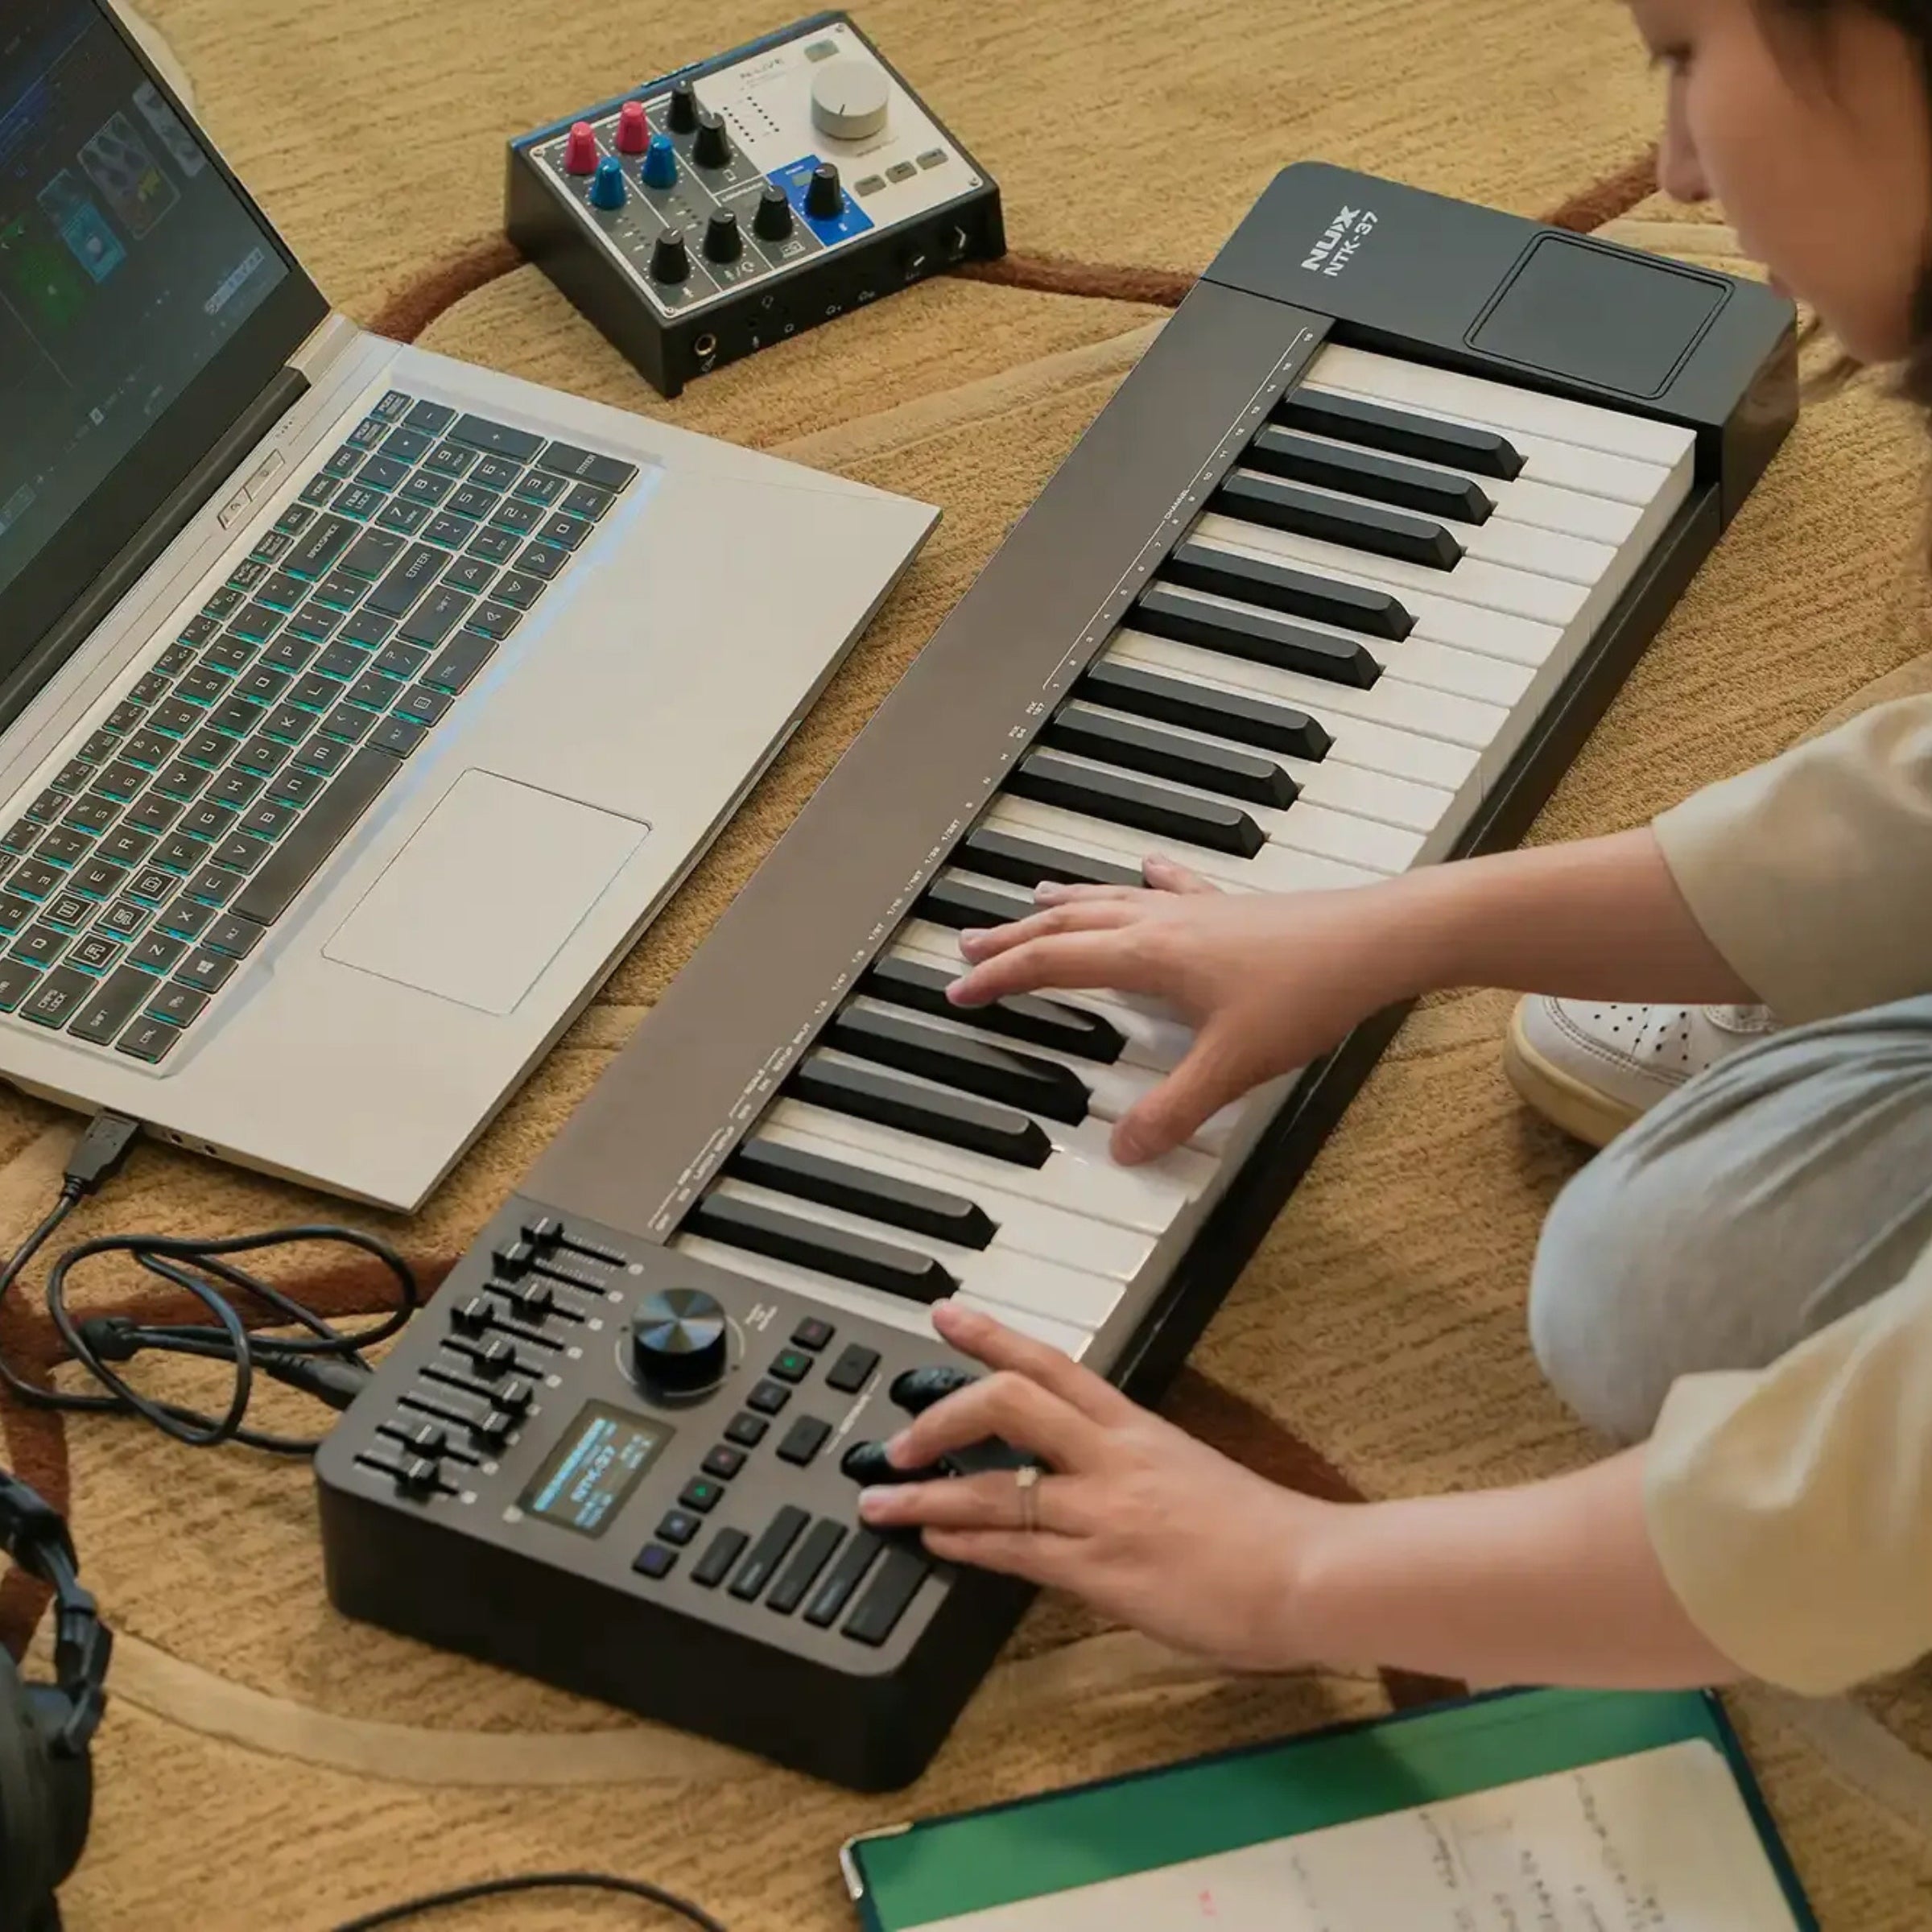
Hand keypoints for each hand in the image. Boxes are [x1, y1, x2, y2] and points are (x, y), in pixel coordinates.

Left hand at [857, 1302, 1329, 1672]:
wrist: (1309, 1572)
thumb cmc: (1265, 1530)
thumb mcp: (1191, 1474)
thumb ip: (1135, 1466)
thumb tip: (1093, 1474)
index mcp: (1137, 1427)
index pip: (1053, 1363)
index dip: (993, 1336)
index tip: (946, 1315)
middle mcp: (1112, 1458)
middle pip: (1011, 1404)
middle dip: (944, 1413)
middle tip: (899, 1434)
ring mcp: (1104, 1513)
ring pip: (997, 1488)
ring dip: (928, 1495)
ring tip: (881, 1500)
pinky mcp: (1102, 1572)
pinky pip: (1018, 1552)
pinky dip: (967, 1544)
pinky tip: (934, 1542)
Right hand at [945, 855, 1399, 1161]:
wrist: (1374, 942)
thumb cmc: (1306, 991)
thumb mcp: (1232, 1067)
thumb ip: (1173, 1111)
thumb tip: (1124, 1150)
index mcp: (1146, 955)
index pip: (1052, 964)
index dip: (1000, 978)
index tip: (959, 990)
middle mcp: (1160, 923)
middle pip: (1067, 924)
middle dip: (1013, 937)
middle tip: (969, 945)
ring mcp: (1195, 911)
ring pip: (1108, 900)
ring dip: (1062, 905)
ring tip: (1031, 902)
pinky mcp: (1230, 910)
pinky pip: (1171, 888)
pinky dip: (1146, 881)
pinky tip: (1148, 868)